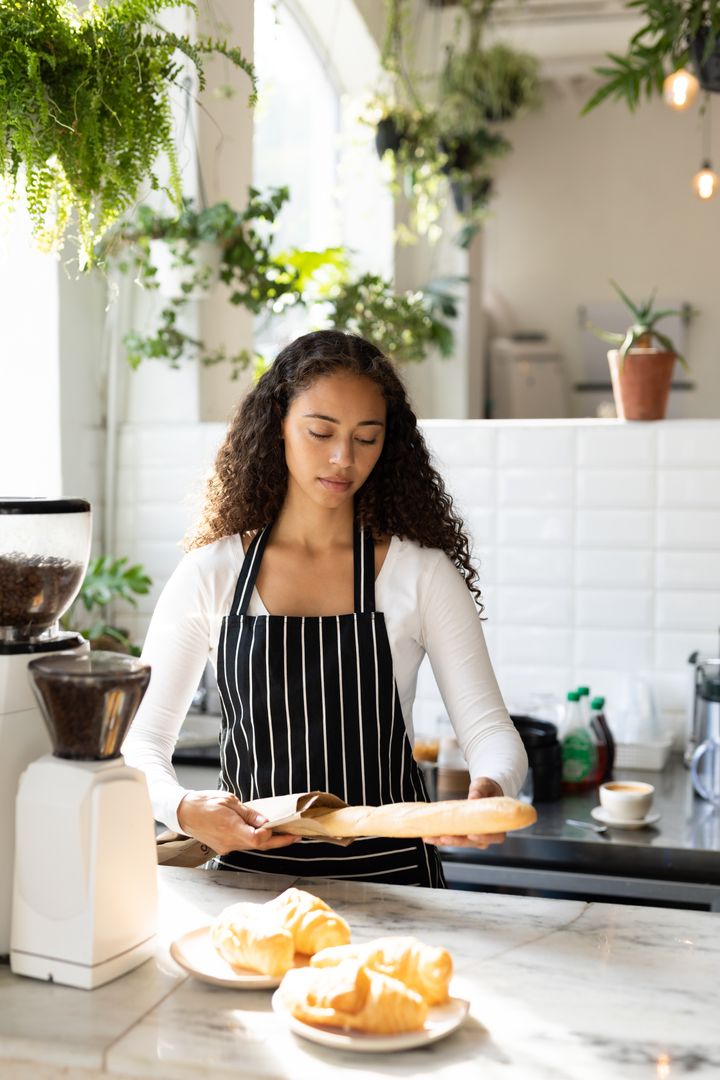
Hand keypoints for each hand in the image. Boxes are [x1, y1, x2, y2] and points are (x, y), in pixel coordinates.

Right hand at [177, 790, 300, 855]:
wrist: (183, 812)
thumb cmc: (205, 802)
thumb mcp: (229, 800)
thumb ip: (248, 813)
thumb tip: (265, 822)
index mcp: (231, 828)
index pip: (257, 839)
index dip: (272, 834)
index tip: (282, 826)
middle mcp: (229, 842)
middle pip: (259, 846)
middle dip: (279, 841)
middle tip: (296, 836)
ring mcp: (226, 847)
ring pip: (252, 846)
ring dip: (267, 840)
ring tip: (284, 832)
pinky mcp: (224, 847)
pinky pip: (243, 844)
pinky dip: (255, 839)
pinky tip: (262, 832)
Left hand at [422, 776, 506, 849]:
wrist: (484, 792)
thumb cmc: (488, 789)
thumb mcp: (485, 786)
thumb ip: (480, 791)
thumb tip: (473, 798)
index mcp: (498, 826)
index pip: (494, 836)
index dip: (483, 838)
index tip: (472, 835)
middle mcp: (486, 835)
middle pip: (472, 843)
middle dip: (457, 841)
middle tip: (444, 837)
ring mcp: (473, 837)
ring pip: (459, 843)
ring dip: (444, 841)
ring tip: (430, 838)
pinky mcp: (462, 835)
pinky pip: (451, 838)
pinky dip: (439, 838)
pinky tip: (428, 837)